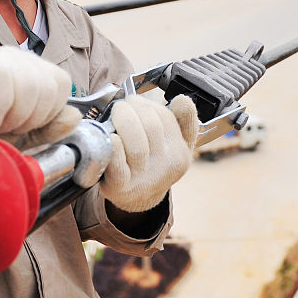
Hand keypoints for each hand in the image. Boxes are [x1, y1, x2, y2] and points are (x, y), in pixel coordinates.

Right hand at [0, 47, 79, 148]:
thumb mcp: (27, 136)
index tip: (23, 125)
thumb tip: (75, 116)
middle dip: (28, 119)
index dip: (47, 113)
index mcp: (34, 69)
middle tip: (5, 126)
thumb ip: (52, 127)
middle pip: (46, 87)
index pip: (61, 84)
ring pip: (27, 84)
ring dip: (11, 117)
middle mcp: (17, 57)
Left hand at [101, 94, 197, 212]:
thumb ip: (185, 120)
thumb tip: (183, 99)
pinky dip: (114, 149)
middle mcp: (165, 166)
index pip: (166, 118)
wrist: (140, 197)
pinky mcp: (120, 187)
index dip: (146, 104)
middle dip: (131, 109)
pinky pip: (118, 167)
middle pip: (151, 128)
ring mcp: (143, 178)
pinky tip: (112, 139)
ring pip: (137, 146)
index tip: (134, 102)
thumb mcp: (178, 144)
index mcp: (180, 152)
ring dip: (122, 124)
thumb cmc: (156, 163)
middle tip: (121, 107)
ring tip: (114, 118)